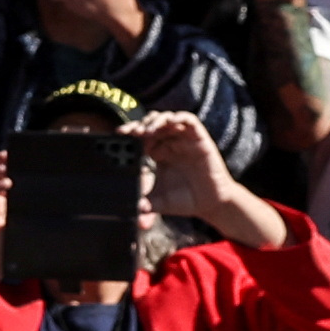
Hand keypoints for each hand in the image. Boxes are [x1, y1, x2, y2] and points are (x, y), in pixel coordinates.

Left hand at [137, 109, 264, 244]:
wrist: (209, 205)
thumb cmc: (184, 201)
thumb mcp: (158, 202)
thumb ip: (143, 205)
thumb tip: (130, 212)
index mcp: (158, 154)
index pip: (141, 136)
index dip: (131, 132)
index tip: (120, 135)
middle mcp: (170, 143)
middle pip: (152, 123)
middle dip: (140, 125)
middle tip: (133, 133)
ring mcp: (184, 139)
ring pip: (168, 118)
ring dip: (156, 120)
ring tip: (148, 130)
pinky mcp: (199, 138)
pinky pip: (189, 120)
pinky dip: (178, 118)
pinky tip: (169, 123)